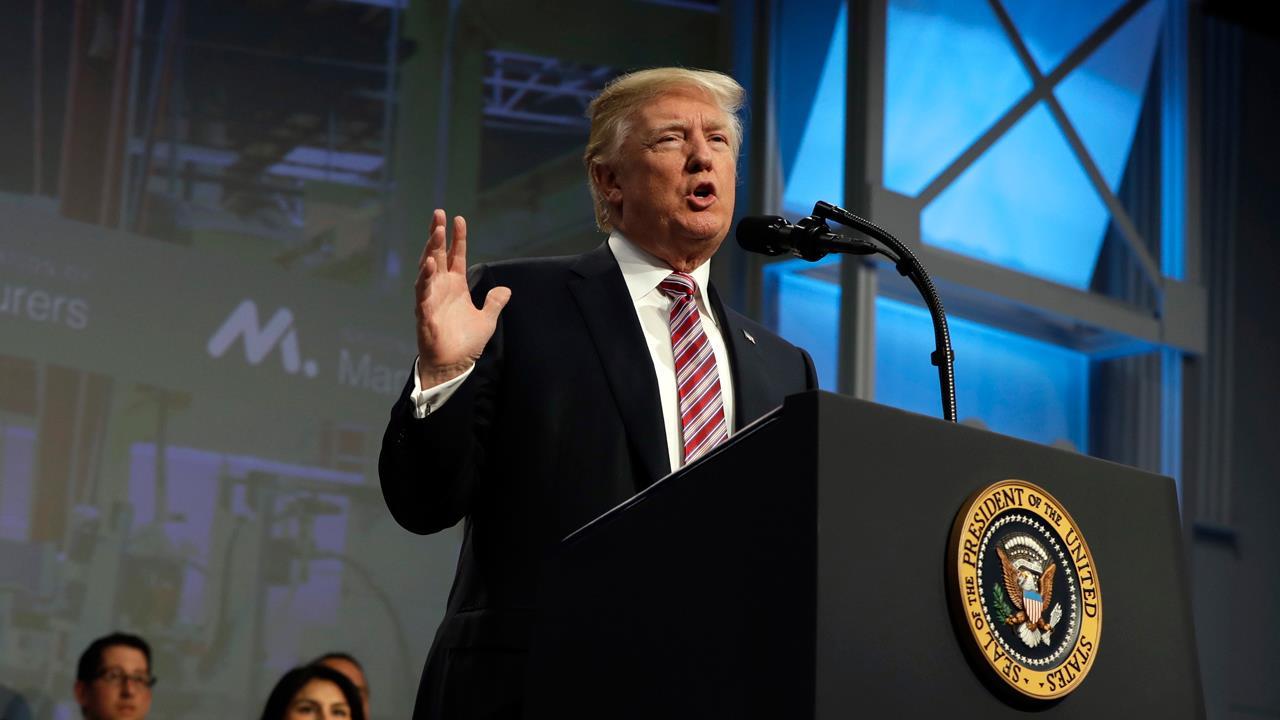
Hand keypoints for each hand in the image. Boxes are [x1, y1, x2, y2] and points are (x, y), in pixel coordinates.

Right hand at [415, 209, 510, 387]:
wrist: (453, 364)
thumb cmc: (465, 342)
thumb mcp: (487, 319)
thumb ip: (494, 303)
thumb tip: (505, 289)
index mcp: (455, 286)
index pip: (456, 256)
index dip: (458, 238)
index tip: (459, 218)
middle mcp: (441, 287)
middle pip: (438, 254)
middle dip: (438, 234)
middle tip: (439, 214)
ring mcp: (431, 297)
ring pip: (428, 268)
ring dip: (432, 250)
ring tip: (437, 232)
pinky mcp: (424, 311)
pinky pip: (423, 291)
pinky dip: (425, 277)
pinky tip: (429, 264)